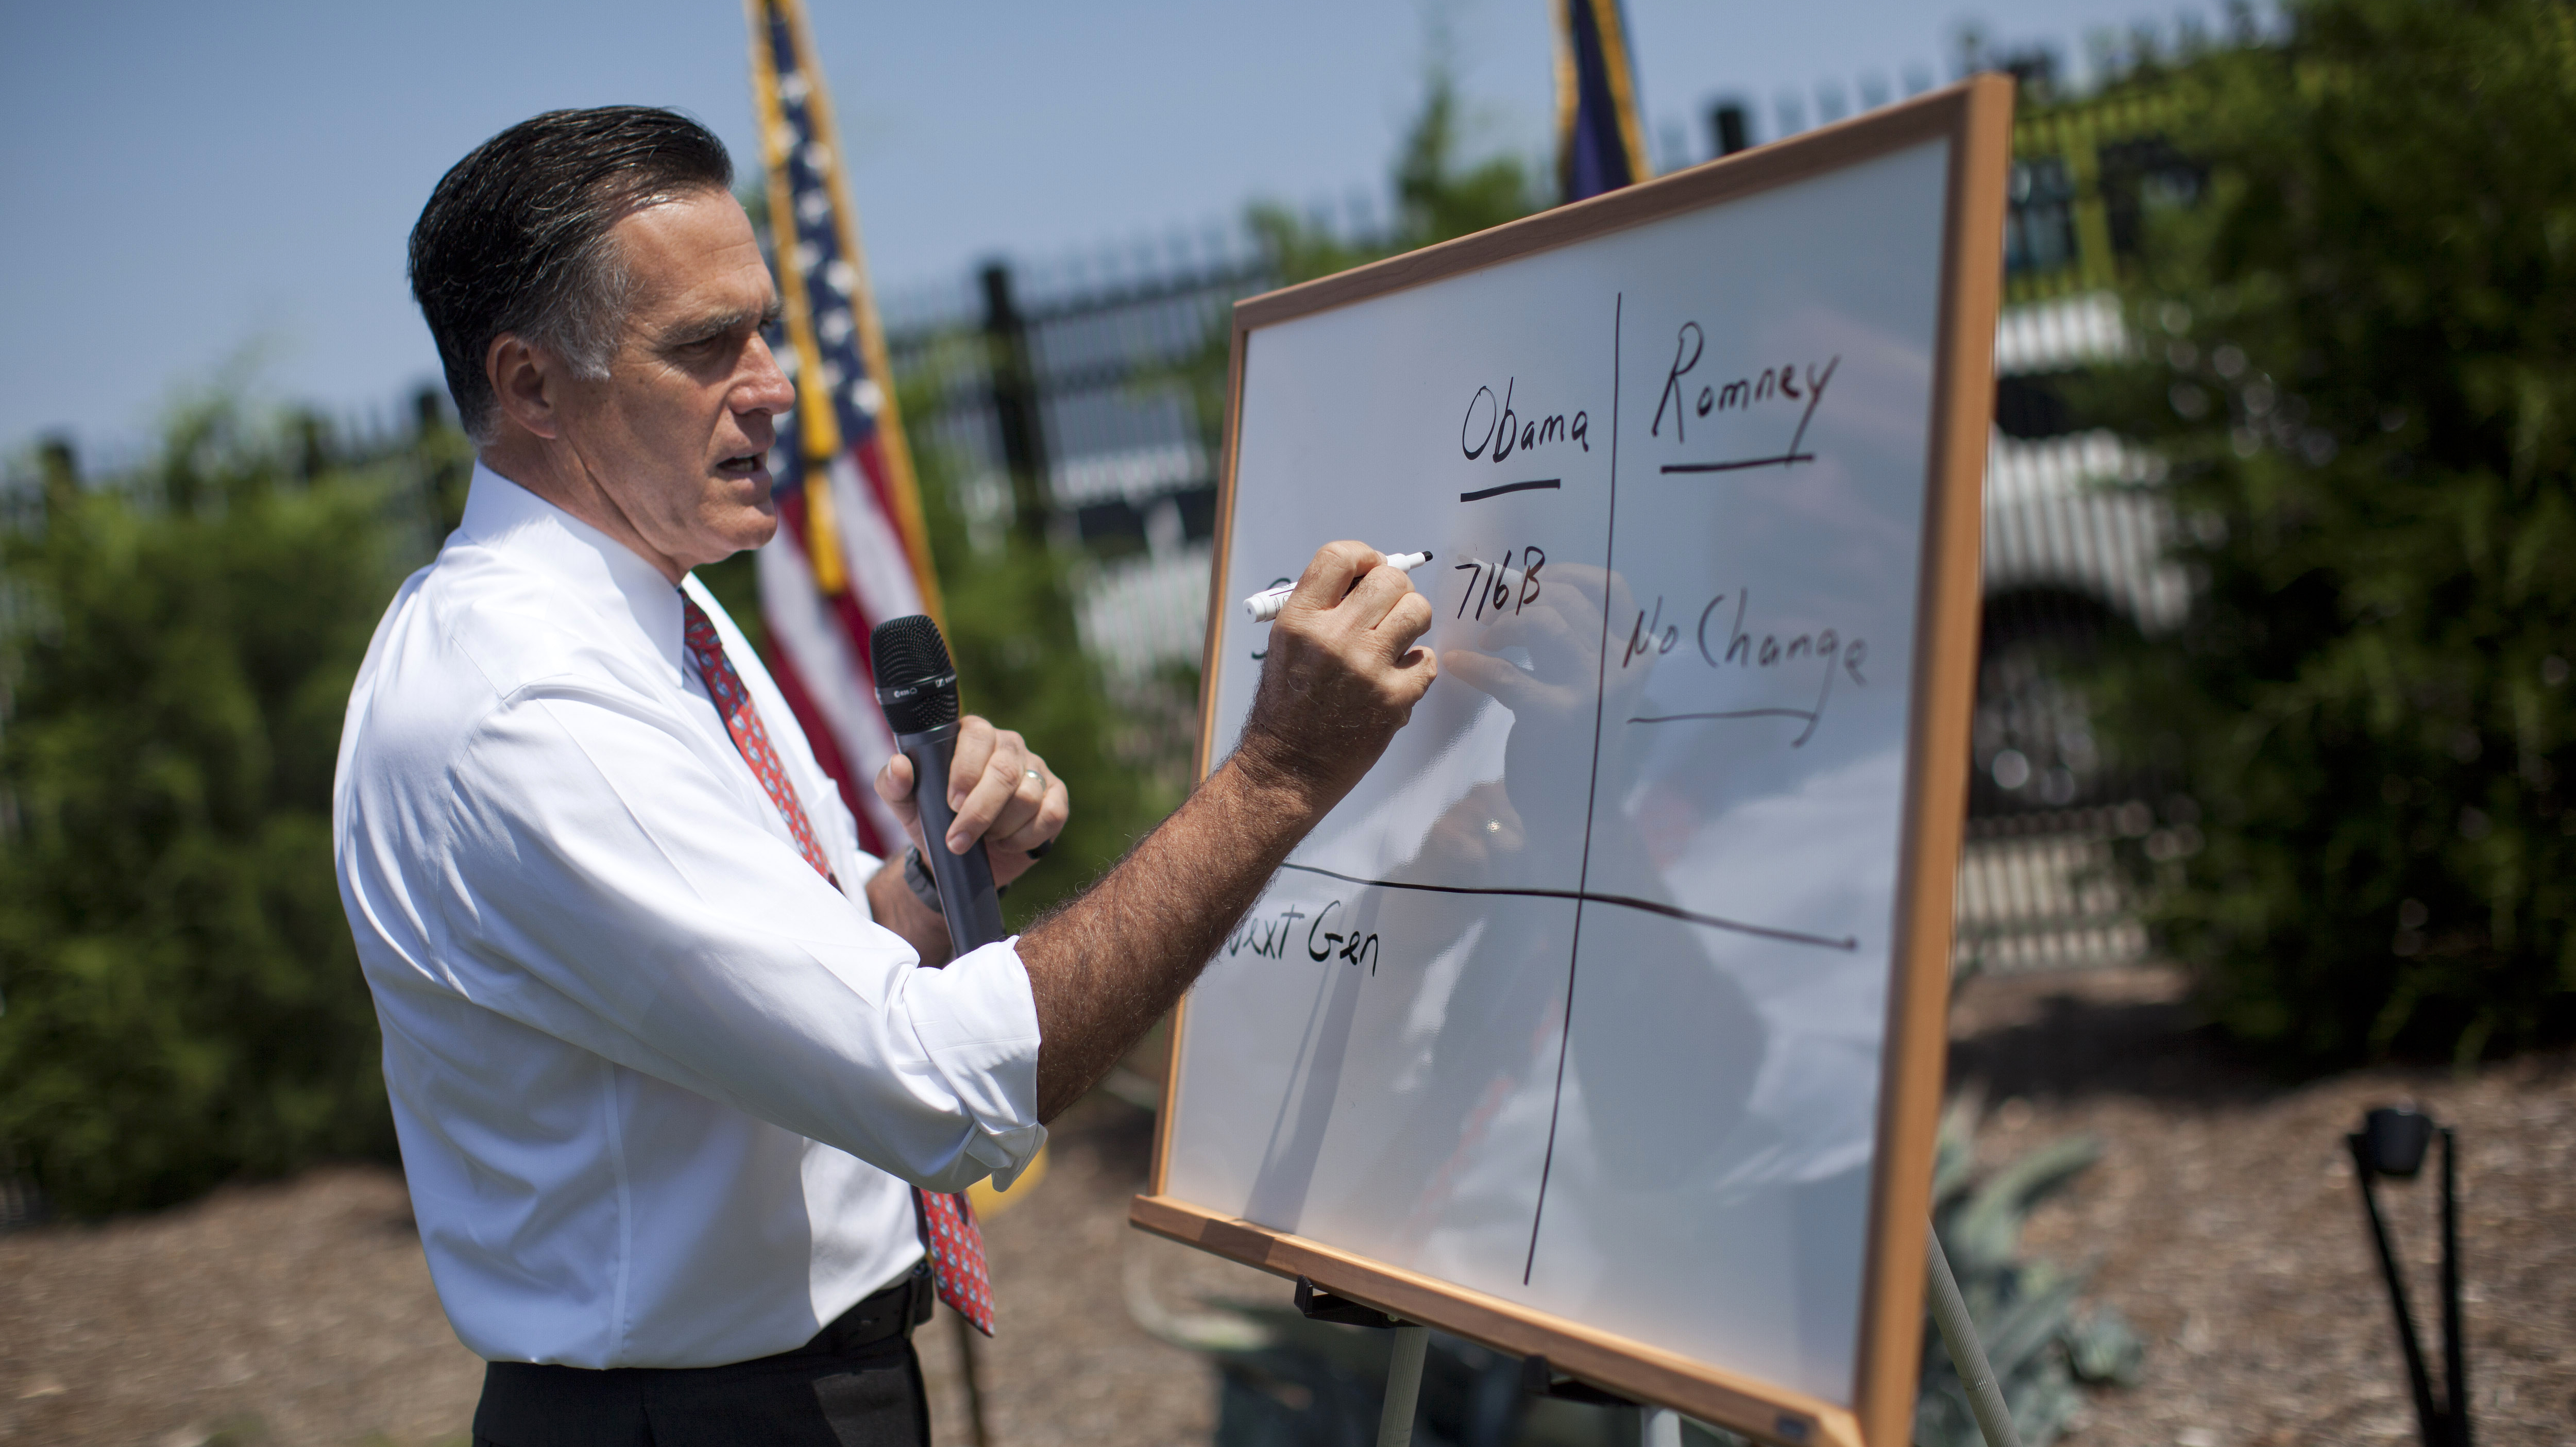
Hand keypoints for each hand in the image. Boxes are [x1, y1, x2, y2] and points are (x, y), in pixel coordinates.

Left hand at [873, 716, 1068, 886]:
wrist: (959, 857)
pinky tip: (1007, 843)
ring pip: (1028, 796)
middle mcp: (1008, 746)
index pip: (977, 736)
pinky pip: (1051, 814)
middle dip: (980, 812)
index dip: (966, 771)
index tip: (951, 803)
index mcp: (973, 735)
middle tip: (958, 840)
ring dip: (1000, 827)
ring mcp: (1036, 770)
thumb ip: (892, 783)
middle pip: (1005, 770)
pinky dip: (1026, 837)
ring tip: (982, 839)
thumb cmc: (933, 819)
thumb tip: (900, 765)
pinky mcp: (1056, 797)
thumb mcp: (905, 804)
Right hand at [1234, 541, 1437, 811]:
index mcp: (1299, 620)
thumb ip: (1324, 607)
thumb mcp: (1287, 645)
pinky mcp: (1394, 698)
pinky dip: (1417, 664)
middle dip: (1394, 588)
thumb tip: (1371, 575)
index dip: (1364, 556)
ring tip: (1395, 638)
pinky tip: (1396, 674)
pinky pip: (1427, 659)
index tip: (1370, 568)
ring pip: (1417, 610)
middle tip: (1387, 608)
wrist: (1289, 768)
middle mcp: (1333, 639)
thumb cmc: (1288, 706)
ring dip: (1411, 620)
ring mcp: (1367, 669)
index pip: (1340, 557)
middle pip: (1389, 579)